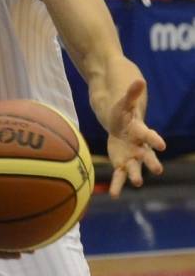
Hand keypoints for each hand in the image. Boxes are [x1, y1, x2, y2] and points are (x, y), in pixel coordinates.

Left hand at [106, 80, 164, 196]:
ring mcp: (132, 157)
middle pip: (147, 155)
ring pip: (135, 168)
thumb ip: (131, 93)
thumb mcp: (125, 102)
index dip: (155, 139)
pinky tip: (113, 195)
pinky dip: (117, 185)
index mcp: (141, 131)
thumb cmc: (124, 113)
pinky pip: (119, 175)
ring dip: (136, 175)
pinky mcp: (122, 163)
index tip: (162, 145)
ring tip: (137, 183)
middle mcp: (140, 147)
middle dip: (152, 162)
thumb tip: (139, 80)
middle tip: (157, 170)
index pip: (149, 135)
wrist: (120, 126)